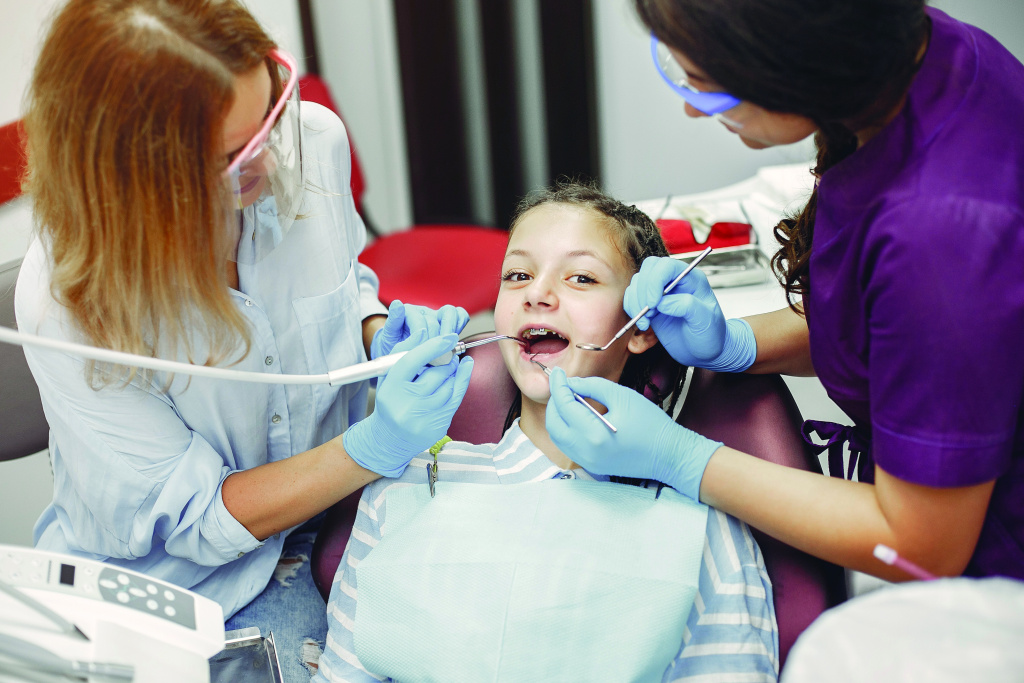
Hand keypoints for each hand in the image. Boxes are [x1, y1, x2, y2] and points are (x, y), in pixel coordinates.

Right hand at [344, 332, 473, 476]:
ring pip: (449, 386)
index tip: (449, 337)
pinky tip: (465, 370)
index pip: (413, 360)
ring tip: (451, 365)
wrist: (390, 439)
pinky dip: (462, 382)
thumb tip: (423, 332)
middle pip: (436, 373)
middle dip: (446, 360)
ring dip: (454, 371)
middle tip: (449, 353)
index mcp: (391, 388)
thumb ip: (403, 353)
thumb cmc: (391, 401)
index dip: (434, 346)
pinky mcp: (437, 426)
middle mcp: (406, 404)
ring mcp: (423, 418)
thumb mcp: (388, 377)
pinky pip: (455, 399)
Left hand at [370, 300, 469, 359]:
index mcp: (407, 312)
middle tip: (433, 357)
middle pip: (435, 321)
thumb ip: (393, 322)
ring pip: (451, 313)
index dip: (422, 339)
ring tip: (447, 349)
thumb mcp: (388, 338)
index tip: (421, 351)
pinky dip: (460, 326)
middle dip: (435, 341)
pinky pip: (461, 316)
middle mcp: (423, 311)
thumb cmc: (393, 346)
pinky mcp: (448, 321)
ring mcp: (436, 315)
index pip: (420, 321)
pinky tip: (453, 342)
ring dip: (450, 332)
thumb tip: (397, 304)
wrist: (398, 353)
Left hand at [545, 368, 721, 500]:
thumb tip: (571, 383)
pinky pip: (568, 446)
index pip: (564, 406)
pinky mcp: (592, 466)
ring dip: (558, 416)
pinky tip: (576, 415)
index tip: (558, 373)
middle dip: (554, 402)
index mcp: (594, 434)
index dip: (558, 386)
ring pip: (558, 437)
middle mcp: (586, 452)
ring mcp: (587, 462)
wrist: (669, 455)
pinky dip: (566, 429)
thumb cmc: (651, 424)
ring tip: (569, 398)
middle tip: (562, 385)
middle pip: (553, 424)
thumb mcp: (623, 396)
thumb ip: (592, 386)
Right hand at [624, 256, 755, 371]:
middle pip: (649, 268)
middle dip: (643, 290)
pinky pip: (632, 298)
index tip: (654, 303)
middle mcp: (674, 281)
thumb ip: (687, 306)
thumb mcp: (706, 321)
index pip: (667, 266)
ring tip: (647, 321)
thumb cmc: (711, 334)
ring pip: (637, 283)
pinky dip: (631, 310)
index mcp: (690, 278)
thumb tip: (663, 302)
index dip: (656, 280)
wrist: (704, 352)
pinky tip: (644, 324)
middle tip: (649, 312)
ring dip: (636, 302)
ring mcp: (660, 292)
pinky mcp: (650, 305)